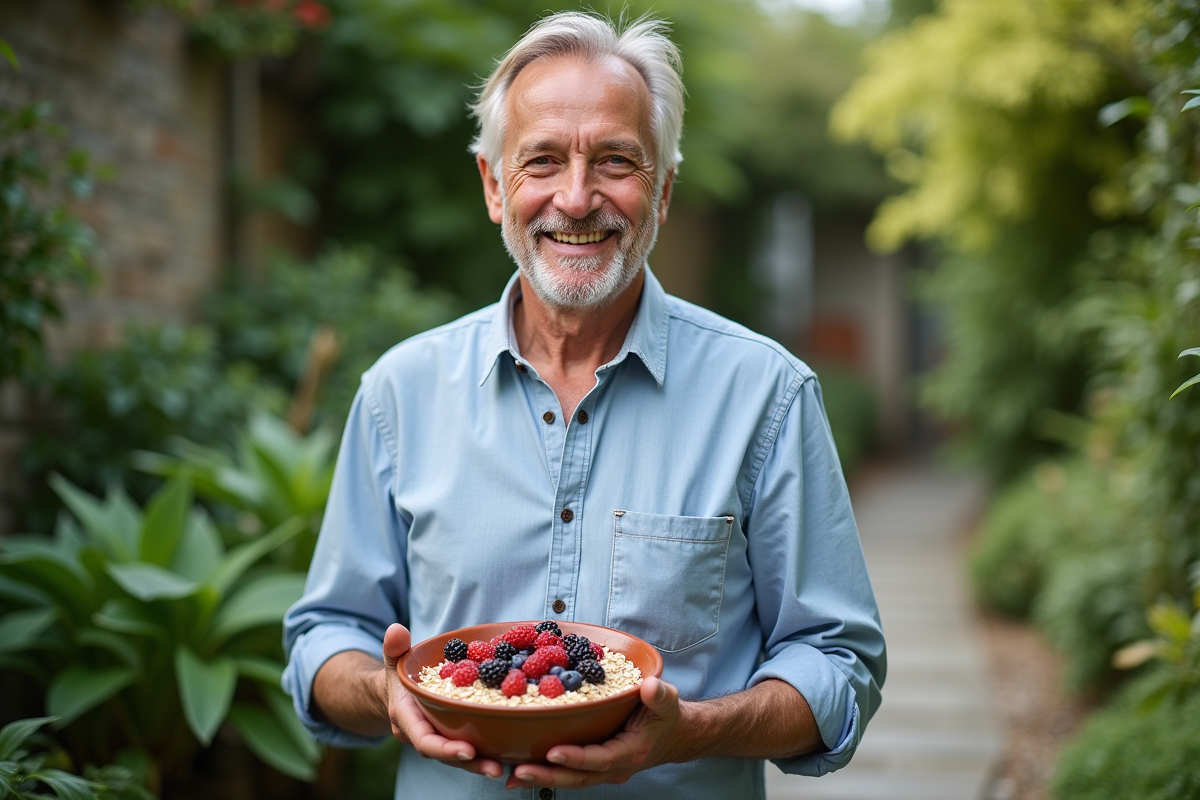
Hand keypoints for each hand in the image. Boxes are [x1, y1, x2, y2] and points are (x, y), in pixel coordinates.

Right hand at [381, 623, 504, 778]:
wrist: (396, 693)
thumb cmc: (399, 675)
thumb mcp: (394, 660)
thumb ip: (395, 648)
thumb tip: (395, 629)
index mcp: (408, 719)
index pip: (424, 740)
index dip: (445, 748)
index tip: (467, 751)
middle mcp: (423, 734)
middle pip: (446, 754)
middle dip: (471, 763)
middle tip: (496, 768)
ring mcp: (439, 738)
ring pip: (460, 756)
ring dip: (482, 763)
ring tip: (508, 766)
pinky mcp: (454, 736)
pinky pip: (469, 747)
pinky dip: (487, 751)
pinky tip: (511, 754)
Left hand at [505, 675, 683, 789]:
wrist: (672, 736)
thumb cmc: (666, 717)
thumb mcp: (668, 702)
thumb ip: (660, 696)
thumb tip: (650, 686)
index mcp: (630, 752)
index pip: (600, 758)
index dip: (577, 757)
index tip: (553, 752)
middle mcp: (613, 767)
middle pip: (577, 776)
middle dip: (548, 775)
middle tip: (519, 771)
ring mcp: (602, 770)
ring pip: (569, 778)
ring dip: (541, 777)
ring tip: (511, 776)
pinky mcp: (593, 765)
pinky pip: (568, 772)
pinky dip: (546, 772)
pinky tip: (521, 768)